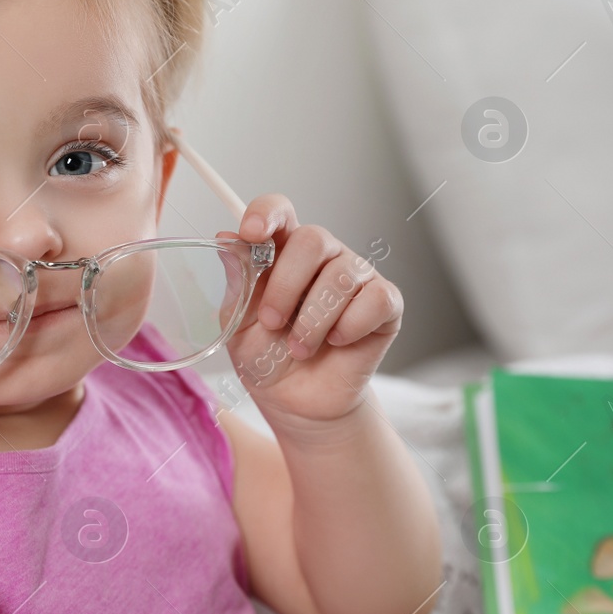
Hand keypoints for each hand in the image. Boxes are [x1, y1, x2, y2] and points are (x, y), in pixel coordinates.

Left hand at [217, 194, 399, 430]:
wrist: (297, 403)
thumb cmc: (268, 358)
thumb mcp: (238, 325)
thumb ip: (237, 283)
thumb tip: (227, 240)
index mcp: (283, 252)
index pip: (280, 211)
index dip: (266, 213)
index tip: (250, 233)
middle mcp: (323, 257)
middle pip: (313, 238)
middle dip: (287, 285)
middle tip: (272, 322)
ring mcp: (357, 277)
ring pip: (342, 275)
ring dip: (313, 320)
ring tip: (300, 348)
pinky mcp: (385, 303)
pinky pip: (376, 299)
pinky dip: (351, 325)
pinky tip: (337, 342)